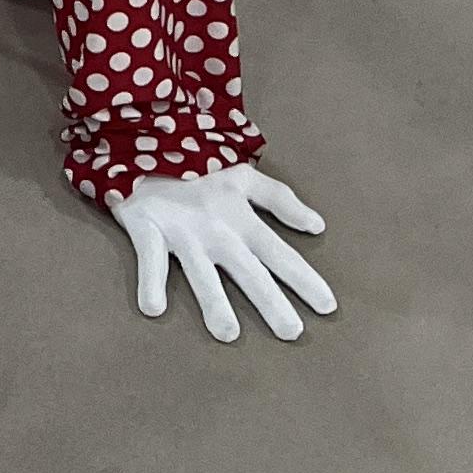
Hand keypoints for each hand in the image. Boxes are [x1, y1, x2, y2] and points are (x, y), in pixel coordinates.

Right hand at [109, 163, 335, 340]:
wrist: (144, 139)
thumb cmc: (198, 165)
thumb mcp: (243, 176)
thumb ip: (280, 200)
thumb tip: (318, 226)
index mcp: (240, 218)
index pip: (279, 253)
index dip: (304, 278)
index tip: (328, 307)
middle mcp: (216, 229)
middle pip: (248, 270)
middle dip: (271, 301)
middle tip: (291, 332)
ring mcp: (182, 232)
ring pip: (201, 272)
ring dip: (214, 301)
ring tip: (228, 333)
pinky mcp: (147, 229)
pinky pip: (150, 259)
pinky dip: (150, 281)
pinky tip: (154, 308)